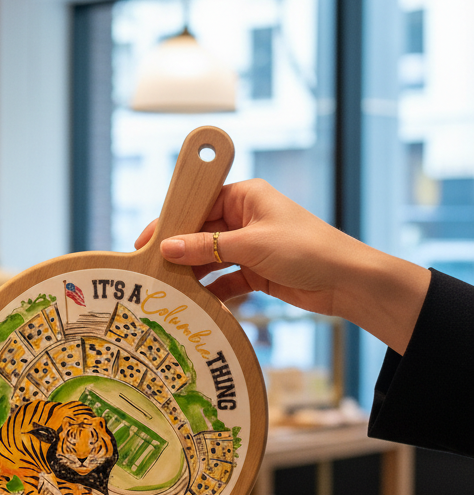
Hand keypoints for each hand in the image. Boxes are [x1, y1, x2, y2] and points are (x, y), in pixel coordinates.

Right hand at [134, 179, 429, 353]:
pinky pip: (225, 278)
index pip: (198, 203)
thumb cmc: (306, 250)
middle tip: (151, 267)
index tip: (145, 239)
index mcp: (245, 196)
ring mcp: (251, 245)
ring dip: (194, 271)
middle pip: (200, 231)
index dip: (171, 220)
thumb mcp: (250, 245)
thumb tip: (167, 248)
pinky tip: (196, 299)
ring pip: (210, 256)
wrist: (349, 282)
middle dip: (179, 250)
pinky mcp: (257, 270)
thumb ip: (206, 247)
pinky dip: (212, 288)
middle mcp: (245, 217)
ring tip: (168, 285)